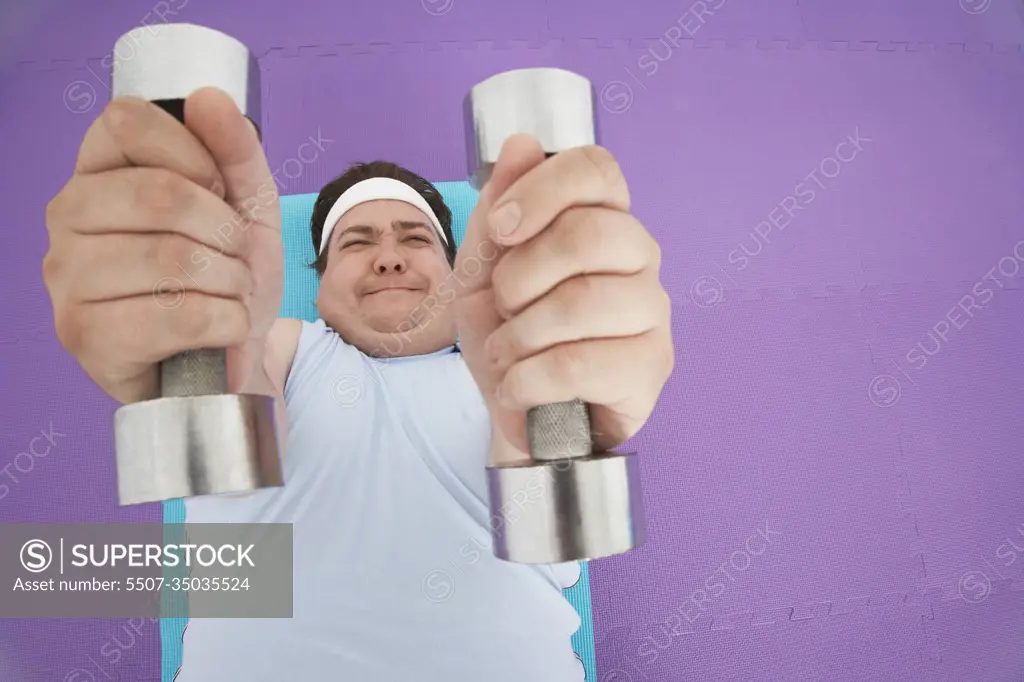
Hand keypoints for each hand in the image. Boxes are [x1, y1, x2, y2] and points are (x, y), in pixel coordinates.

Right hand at [43, 88, 282, 403]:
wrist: (233, 356)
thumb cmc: (227, 273)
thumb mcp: (246, 205)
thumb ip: (235, 149)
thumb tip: (207, 97)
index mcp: (96, 171)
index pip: (127, 121)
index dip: (195, 155)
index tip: (219, 192)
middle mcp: (65, 217)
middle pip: (161, 194)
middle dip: (226, 231)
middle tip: (237, 256)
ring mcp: (66, 279)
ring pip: (172, 259)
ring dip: (231, 281)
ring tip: (230, 292)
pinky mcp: (86, 336)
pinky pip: (178, 316)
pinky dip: (227, 321)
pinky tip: (224, 326)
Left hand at [455, 134, 674, 461]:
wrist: (517, 409)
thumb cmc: (507, 332)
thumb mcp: (482, 268)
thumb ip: (497, 208)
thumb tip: (521, 143)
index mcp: (602, 218)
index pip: (596, 168)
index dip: (542, 189)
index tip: (502, 229)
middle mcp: (639, 256)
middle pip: (588, 233)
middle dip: (520, 275)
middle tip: (504, 305)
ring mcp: (653, 311)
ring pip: (582, 301)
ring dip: (520, 334)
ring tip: (508, 352)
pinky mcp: (652, 367)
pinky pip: (581, 363)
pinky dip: (530, 378)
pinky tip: (520, 385)